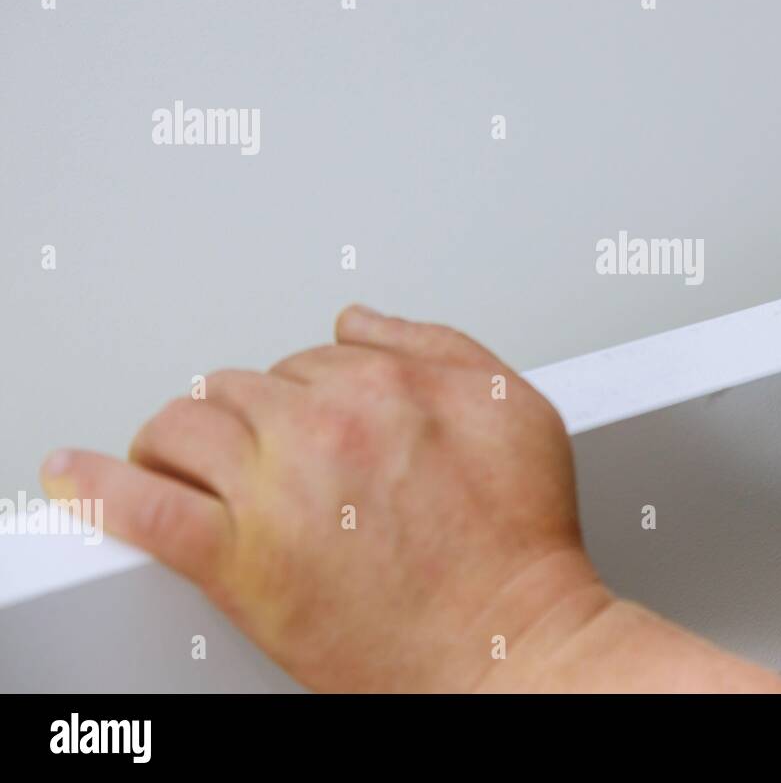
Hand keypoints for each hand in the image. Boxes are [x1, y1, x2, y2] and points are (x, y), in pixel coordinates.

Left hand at [40, 305, 780, 692]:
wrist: (510, 641)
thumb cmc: (520, 539)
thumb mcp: (514, 407)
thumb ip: (436, 345)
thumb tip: (360, 320)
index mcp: (385, 383)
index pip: (309, 356)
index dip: (307, 391)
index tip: (307, 421)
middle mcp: (323, 425)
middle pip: (241, 386)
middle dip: (247, 412)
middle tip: (256, 450)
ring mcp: (272, 491)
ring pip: (183, 425)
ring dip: (177, 436)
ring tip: (176, 456)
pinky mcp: (234, 561)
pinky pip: (140, 507)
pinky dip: (97, 484)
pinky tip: (78, 476)